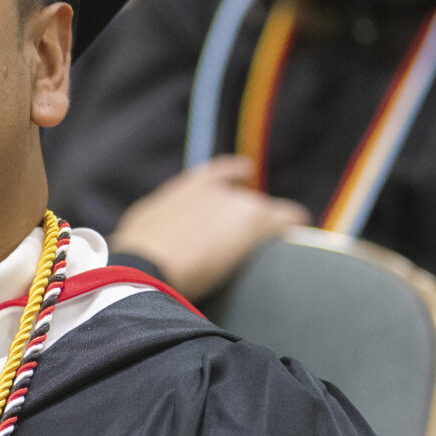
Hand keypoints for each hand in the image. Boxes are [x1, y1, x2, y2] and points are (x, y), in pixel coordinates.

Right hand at [107, 157, 309, 298]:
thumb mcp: (137, 236)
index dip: (230, 174)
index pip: (212, 175)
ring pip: (263, 211)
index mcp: (180, 193)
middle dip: (247, 212)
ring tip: (281, 235)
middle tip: (253, 228)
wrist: (147, 264)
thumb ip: (149, 232)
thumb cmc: (133, 257)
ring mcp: (233, 203)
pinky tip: (302, 233)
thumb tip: (137, 247)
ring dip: (269, 225)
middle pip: (240, 196)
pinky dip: (291, 224)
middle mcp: (209, 191)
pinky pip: (285, 218)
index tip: (243, 171)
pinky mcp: (254, 221)